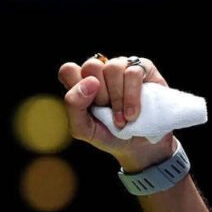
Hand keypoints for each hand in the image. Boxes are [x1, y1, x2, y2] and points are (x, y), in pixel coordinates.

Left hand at [59, 55, 175, 171]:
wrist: (139, 145)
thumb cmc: (108, 134)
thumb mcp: (83, 129)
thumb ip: (74, 106)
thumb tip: (90, 82)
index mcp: (81, 83)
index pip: (68, 70)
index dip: (75, 85)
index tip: (87, 104)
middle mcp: (100, 71)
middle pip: (91, 65)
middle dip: (99, 94)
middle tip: (106, 110)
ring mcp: (121, 66)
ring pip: (113, 67)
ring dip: (117, 98)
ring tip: (122, 118)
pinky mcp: (143, 68)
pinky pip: (133, 73)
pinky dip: (132, 97)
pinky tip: (132, 115)